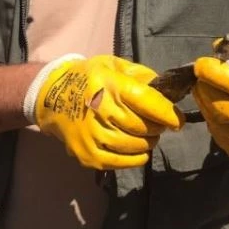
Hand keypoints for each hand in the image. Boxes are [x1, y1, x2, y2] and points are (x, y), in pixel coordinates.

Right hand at [29, 55, 183, 169]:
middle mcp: (98, 110)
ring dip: (149, 141)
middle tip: (160, 124)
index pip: (146, 101)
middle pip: (142, 126)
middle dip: (158, 127)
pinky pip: (122, 162)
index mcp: (107, 84)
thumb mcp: (114, 65)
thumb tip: (169, 94)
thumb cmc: (90, 78)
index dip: (167, 113)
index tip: (177, 119)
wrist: (51, 97)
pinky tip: (139, 149)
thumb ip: (142, 77)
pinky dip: (137, 157)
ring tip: (148, 134)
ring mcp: (91, 135)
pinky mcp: (87, 155)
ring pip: (135, 146)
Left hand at [192, 49, 228, 160]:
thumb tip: (215, 49)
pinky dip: (211, 117)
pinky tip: (212, 105)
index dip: (219, 75)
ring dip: (205, 103)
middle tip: (199, 76)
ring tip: (203, 87)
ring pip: (218, 124)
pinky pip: (219, 135)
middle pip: (226, 110)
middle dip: (206, 90)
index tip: (201, 64)